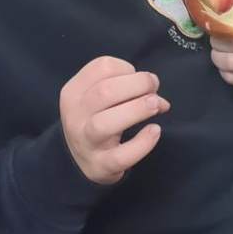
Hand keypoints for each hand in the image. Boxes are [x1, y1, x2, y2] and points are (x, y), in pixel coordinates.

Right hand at [58, 56, 167, 184]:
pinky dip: (141, 144)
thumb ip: (127, 89)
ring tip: (157, 106)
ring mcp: (85, 142)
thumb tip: (158, 95)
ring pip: (105, 124)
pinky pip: (121, 156)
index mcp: (74, 91)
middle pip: (104, 92)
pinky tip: (154, 131)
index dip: (128, 69)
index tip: (139, 80)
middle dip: (138, 85)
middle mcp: (74, 116)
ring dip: (136, 110)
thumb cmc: (96, 119)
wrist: (78, 160)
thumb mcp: (98, 98)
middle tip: (154, 92)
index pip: (102, 67)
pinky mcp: (100, 166)